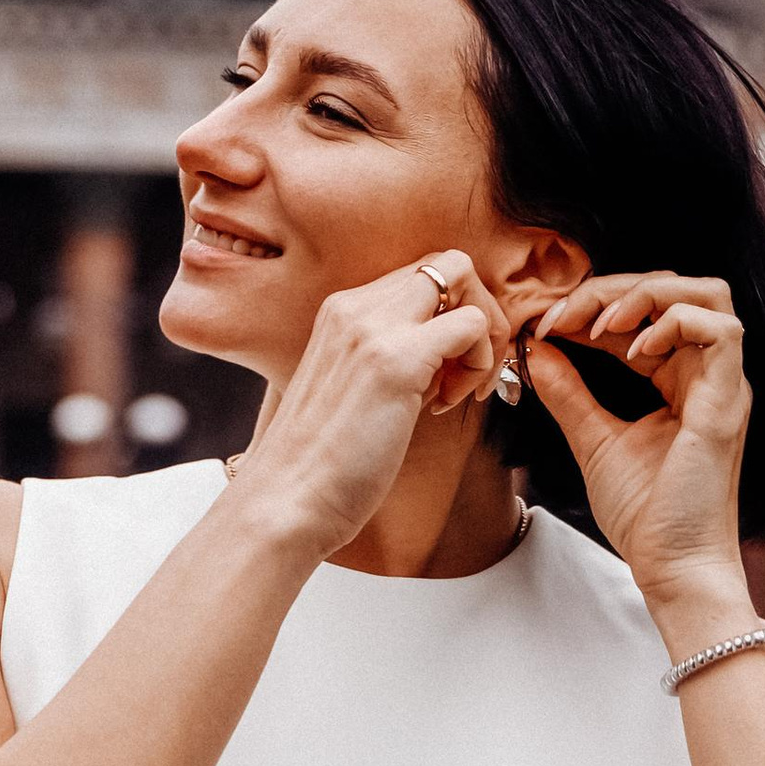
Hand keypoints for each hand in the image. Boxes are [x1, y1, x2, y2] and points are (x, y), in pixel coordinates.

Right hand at [245, 252, 505, 558]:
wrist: (284, 501)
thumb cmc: (318, 463)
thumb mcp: (349, 389)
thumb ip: (385, 360)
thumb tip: (442, 359)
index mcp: (339, 311)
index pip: (420, 275)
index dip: (449, 314)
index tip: (446, 370)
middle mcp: (354, 306)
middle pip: (447, 263)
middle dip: (477, 312)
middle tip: (467, 374)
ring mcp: (373, 328)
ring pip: (462, 277)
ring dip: (481, 334)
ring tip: (456, 391)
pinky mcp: (397, 360)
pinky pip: (472, 325)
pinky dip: (479, 362)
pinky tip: (447, 404)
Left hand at [522, 271, 752, 621]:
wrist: (672, 566)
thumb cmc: (645, 514)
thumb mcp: (593, 439)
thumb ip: (568, 391)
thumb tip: (535, 348)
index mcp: (680, 378)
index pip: (648, 309)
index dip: (595, 304)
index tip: (545, 325)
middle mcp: (708, 374)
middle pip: (678, 287)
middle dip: (615, 288)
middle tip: (564, 315)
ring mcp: (724, 385)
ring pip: (709, 293)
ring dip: (648, 294)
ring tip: (599, 325)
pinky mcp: (730, 403)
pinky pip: (722, 331)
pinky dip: (675, 323)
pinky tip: (633, 350)